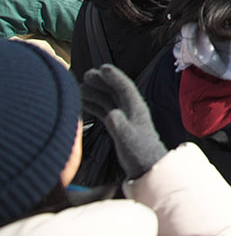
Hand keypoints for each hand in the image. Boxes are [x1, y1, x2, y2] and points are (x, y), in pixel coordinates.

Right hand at [81, 64, 167, 179]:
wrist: (146, 168)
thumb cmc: (139, 154)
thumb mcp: (128, 141)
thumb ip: (119, 127)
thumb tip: (110, 114)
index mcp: (136, 109)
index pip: (124, 88)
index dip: (114, 77)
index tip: (102, 68)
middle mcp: (131, 110)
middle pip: (115, 90)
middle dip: (102, 81)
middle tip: (86, 75)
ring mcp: (125, 117)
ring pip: (108, 99)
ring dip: (95, 92)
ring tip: (79, 88)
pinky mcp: (119, 125)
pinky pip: (105, 109)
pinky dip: (94, 104)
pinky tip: (83, 103)